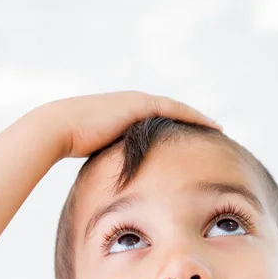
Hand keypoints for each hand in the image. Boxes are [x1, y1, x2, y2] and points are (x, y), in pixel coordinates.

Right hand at [37, 90, 219, 159]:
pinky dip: (193, 116)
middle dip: (192, 119)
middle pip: (171, 109)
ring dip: (197, 117)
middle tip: (212, 129)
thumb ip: (113, 156)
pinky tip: (210, 125)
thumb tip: (119, 176)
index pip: (158, 117)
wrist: (61, 127)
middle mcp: (133, 102)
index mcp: (124, 111)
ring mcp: (137, 101)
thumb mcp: (99, 150)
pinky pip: (175, 110)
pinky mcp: (139, 105)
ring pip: (177, 108)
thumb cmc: (73, 143)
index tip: (192, 135)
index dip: (177, 123)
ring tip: (216, 127)